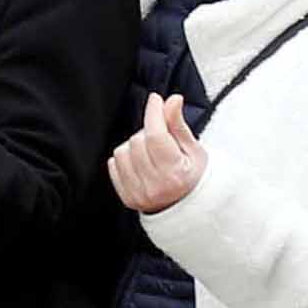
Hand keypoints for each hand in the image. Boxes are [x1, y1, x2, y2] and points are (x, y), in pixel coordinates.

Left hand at [108, 93, 204, 215]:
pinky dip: (125, 159)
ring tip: (152, 154)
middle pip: (138, 141)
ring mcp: (139, 194)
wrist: (189, 207)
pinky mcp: (126, 197)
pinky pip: (113, 165)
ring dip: (135, 147)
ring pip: (122, 152)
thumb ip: (178, 125)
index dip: (154, 113)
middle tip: (162, 141)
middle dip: (149, 133)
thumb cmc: (194, 177)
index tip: (155, 100)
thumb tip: (172, 100)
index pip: (157, 136)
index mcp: (176, 174)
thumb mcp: (194, 150)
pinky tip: (141, 164)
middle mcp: (156, 186)